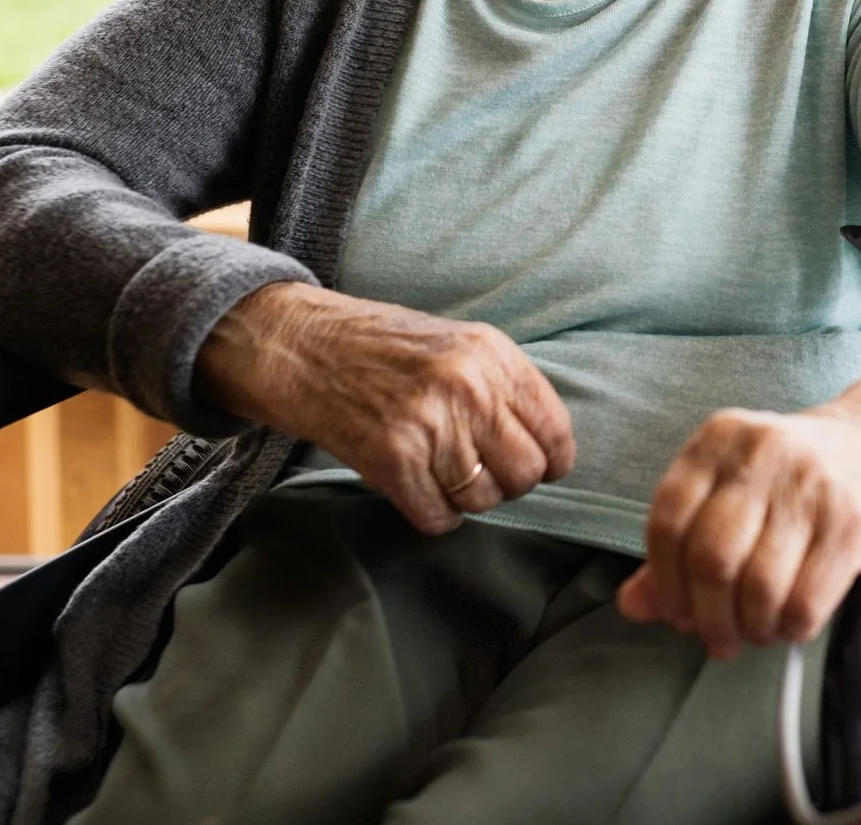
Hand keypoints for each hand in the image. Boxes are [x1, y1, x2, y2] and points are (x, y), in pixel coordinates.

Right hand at [195, 281, 575, 534]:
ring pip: (483, 500)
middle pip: (525, 472)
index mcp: (492, 355)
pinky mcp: (391, 460)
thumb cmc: (387, 347)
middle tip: (486, 472)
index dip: (552, 460)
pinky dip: (436, 515)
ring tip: (446, 476)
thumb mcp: (462, 344)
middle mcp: (468, 389)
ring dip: (469, 499)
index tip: (541, 466)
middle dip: (510, 483)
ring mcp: (430, 426)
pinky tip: (422, 491)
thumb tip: (548, 445)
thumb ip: (505, 386)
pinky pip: (439, 516)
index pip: (554, 430)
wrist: (306, 347)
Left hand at [616, 403, 860, 659]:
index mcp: (721, 439)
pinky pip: (805, 601)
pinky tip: (793, 623)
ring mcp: (811, 485)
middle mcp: (763, 453)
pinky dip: (791, 629)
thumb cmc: (803, 477)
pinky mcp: (852, 521)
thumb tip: (633, 603)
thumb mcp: (737, 490)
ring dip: (752, 628)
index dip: (666, 583)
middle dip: (708, 617)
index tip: (677, 614)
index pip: (667, 521)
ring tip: (758, 631)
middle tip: (718, 638)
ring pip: (757, 587)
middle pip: (710, 559)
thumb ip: (681, 545)